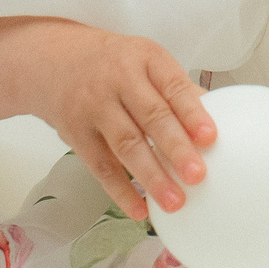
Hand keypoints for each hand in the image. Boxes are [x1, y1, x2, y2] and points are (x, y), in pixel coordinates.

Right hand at [0, 17, 214, 220]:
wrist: (51, 60)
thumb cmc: (112, 64)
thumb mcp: (145, 60)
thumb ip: (176, 88)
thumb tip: (217, 116)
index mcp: (145, 58)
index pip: (173, 86)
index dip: (192, 113)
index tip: (211, 138)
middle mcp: (118, 79)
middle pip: (150, 117)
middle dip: (175, 148)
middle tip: (197, 176)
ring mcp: (94, 106)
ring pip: (126, 144)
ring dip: (151, 176)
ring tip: (174, 202)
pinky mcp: (75, 132)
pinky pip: (100, 165)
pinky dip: (120, 189)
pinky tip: (140, 209)